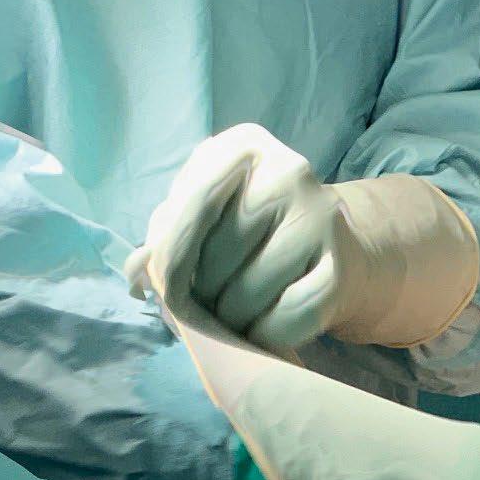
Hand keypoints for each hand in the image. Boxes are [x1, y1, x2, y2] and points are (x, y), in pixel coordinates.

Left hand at [127, 124, 477, 353]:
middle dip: (200, 290)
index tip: (161, 280)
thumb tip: (137, 270)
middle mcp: (289, 170)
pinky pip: (283, 320)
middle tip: (209, 295)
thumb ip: (165, 234)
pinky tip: (266, 321)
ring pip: (244, 293)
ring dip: (230, 317)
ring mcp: (321, 217)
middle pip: (215, 252)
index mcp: (243, 146)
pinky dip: (264, 333)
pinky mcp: (342, 268)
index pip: (191, 202)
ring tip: (238, 306)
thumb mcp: (206, 216)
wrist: (331, 253)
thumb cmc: (250, 233)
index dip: (169, 252)